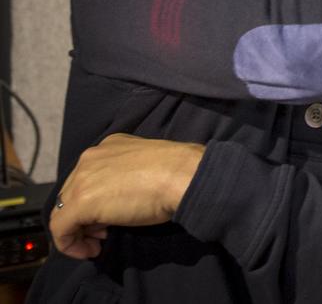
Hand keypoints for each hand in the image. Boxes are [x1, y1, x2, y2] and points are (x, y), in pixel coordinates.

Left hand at [50, 133, 204, 259]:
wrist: (183, 175)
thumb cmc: (175, 173)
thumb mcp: (145, 169)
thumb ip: (125, 178)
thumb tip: (116, 202)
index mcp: (109, 146)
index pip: (88, 177)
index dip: (95, 201)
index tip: (109, 218)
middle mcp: (90, 158)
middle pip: (72, 193)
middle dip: (84, 217)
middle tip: (104, 233)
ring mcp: (83, 178)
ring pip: (63, 210)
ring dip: (78, 230)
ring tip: (98, 243)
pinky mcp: (80, 202)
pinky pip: (60, 228)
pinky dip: (69, 244)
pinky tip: (89, 251)